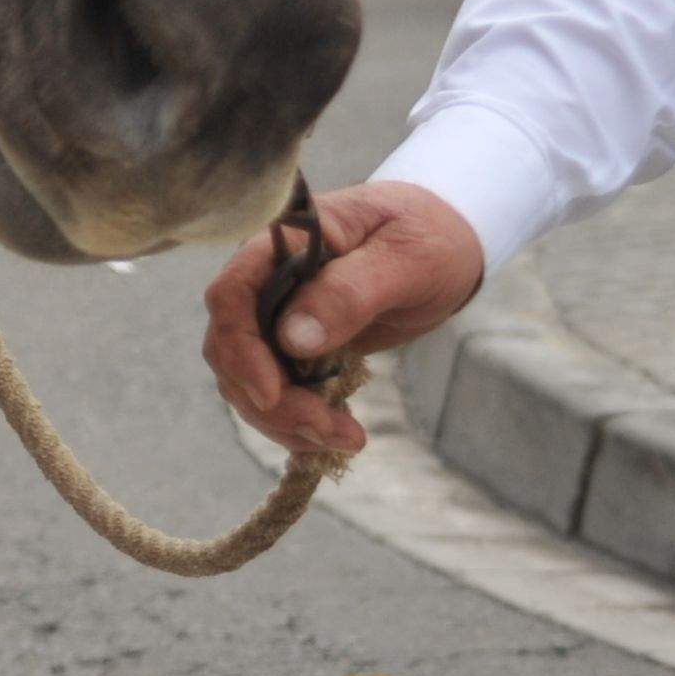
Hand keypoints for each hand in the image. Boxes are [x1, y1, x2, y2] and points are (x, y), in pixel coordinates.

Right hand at [200, 180, 486, 455]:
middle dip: (270, 400)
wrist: (444, 241)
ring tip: (344, 439)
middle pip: (231, 348)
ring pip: (245, 377)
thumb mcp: (405, 260)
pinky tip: (336, 432)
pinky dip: (296, 419)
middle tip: (329, 432)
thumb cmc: (426, 236)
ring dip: (283, 418)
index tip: (272, 395)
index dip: (240, 349)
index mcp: (280, 245)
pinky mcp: (294, 345)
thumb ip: (348, 292)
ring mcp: (276, 315)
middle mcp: (265, 281)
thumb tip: (292, 339)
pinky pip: (274, 389)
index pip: (231, 296)